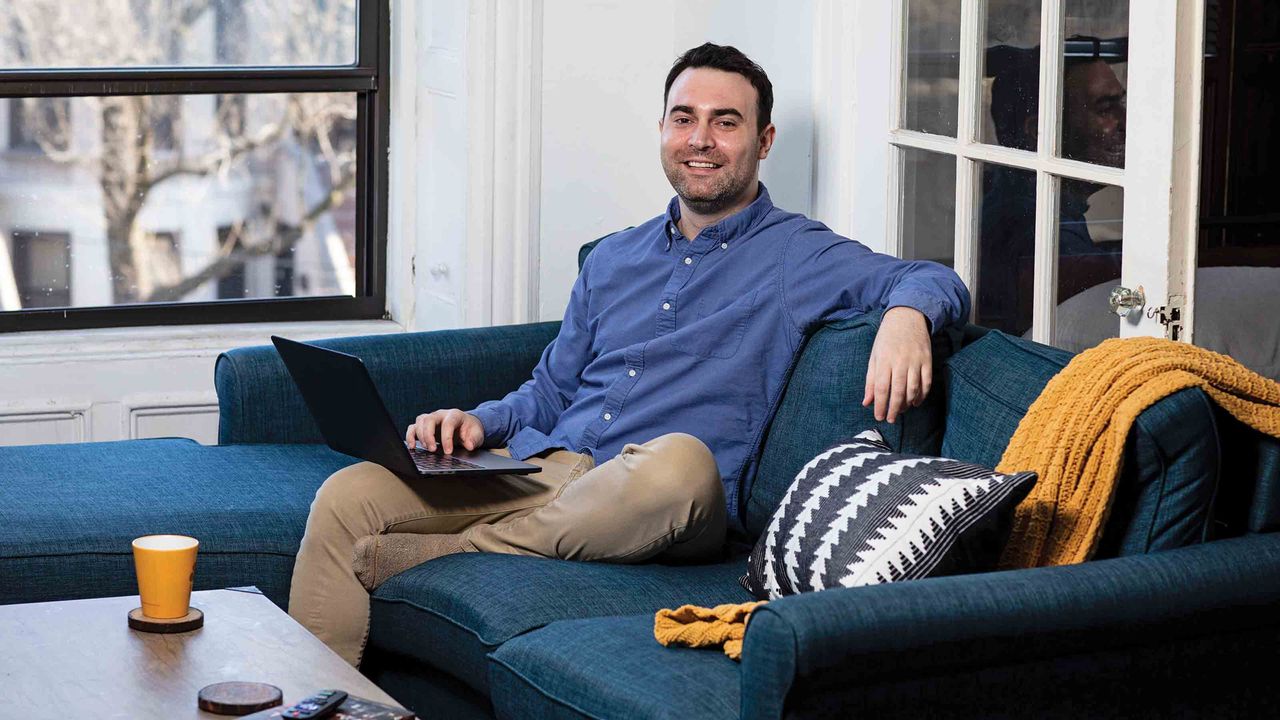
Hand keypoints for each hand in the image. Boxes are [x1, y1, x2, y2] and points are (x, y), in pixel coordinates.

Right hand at [406, 409, 484, 453]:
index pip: (448, 423)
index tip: (448, 451)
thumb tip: (469, 445)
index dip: (447, 438)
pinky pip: (413, 427)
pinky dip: (410, 436)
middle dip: (429, 436)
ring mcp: (431, 418)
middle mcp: (441, 414)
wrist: (466, 426)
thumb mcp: (477, 435)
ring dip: (421, 437)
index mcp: (455, 415)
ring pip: (420, 422)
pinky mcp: (424, 426)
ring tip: (427, 449)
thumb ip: (474, 440)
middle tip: (433, 450)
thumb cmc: (470, 430)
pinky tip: (412, 446)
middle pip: (430, 420)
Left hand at [862, 307, 932, 423]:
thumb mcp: (874, 356)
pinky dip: (922, 395)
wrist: (907, 317)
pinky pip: (926, 382)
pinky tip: (916, 402)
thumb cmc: (886, 339)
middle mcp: (900, 361)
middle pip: (898, 391)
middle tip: (890, 419)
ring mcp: (916, 361)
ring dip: (908, 403)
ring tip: (901, 411)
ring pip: (913, 389)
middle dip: (894, 409)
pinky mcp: (927, 360)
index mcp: (884, 360)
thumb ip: (870, 380)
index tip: (878, 416)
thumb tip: (867, 402)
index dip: (880, 405)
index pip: (882, 388)